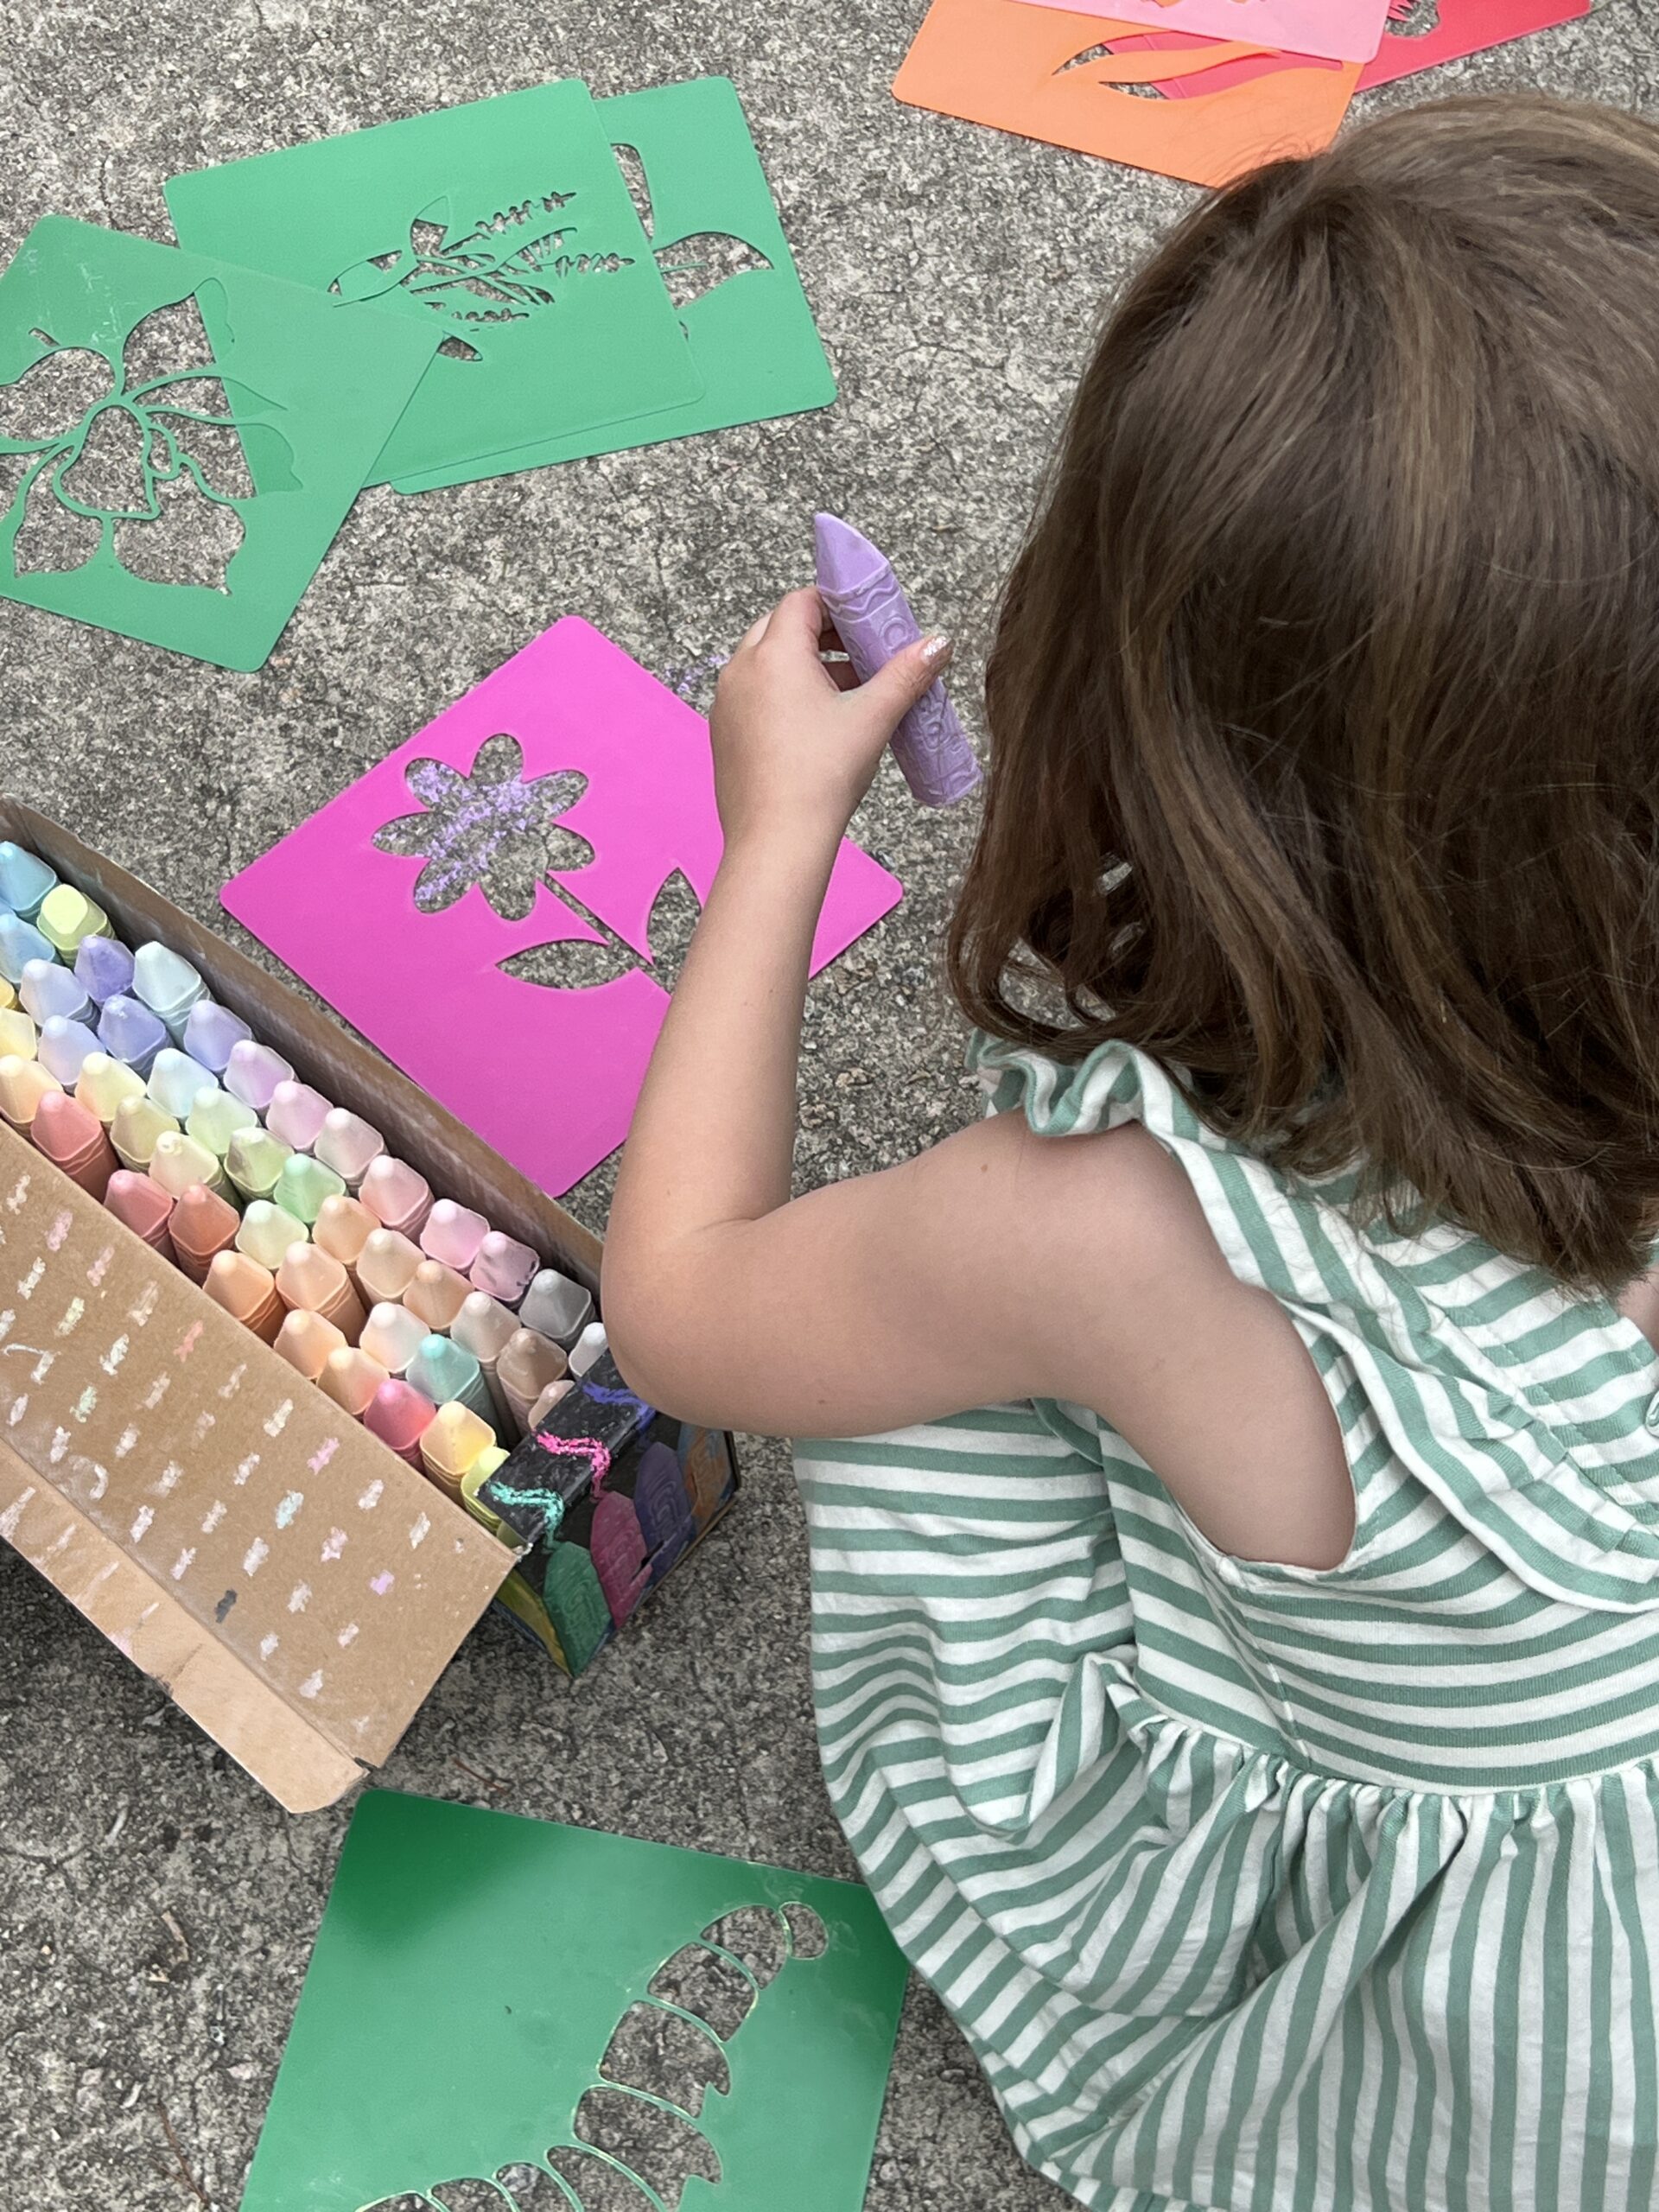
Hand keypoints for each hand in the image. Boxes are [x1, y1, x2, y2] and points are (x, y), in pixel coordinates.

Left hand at [709, 587, 950, 853]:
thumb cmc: (821, 777)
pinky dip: (783, 696)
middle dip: (823, 636)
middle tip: (861, 655)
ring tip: (848, 693)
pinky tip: (817, 726)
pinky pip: (754, 697)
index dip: (837, 604)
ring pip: (766, 665)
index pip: (802, 601)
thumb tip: (939, 644)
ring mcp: (726, 704)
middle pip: (781, 629)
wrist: (776, 842)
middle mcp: (740, 670)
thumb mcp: (873, 718)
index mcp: (774, 654)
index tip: (867, 620)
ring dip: (805, 667)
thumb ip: (907, 674)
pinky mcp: (724, 735)